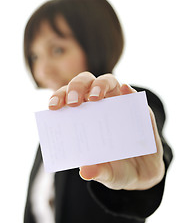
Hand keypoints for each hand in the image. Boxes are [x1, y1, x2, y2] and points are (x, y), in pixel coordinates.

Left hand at [49, 71, 164, 189]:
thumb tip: (86, 171)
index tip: (53, 107)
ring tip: (96, 97)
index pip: (67, 101)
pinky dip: (128, 90)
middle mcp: (99, 107)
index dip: (59, 98)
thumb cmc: (118, 168)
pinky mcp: (138, 108)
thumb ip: (98, 171)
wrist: (144, 172)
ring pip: (107, 82)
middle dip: (76, 88)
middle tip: (75, 103)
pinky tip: (125, 90)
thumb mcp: (108, 174)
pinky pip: (132, 93)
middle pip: (84, 85)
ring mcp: (119, 104)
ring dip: (100, 85)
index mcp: (83, 119)